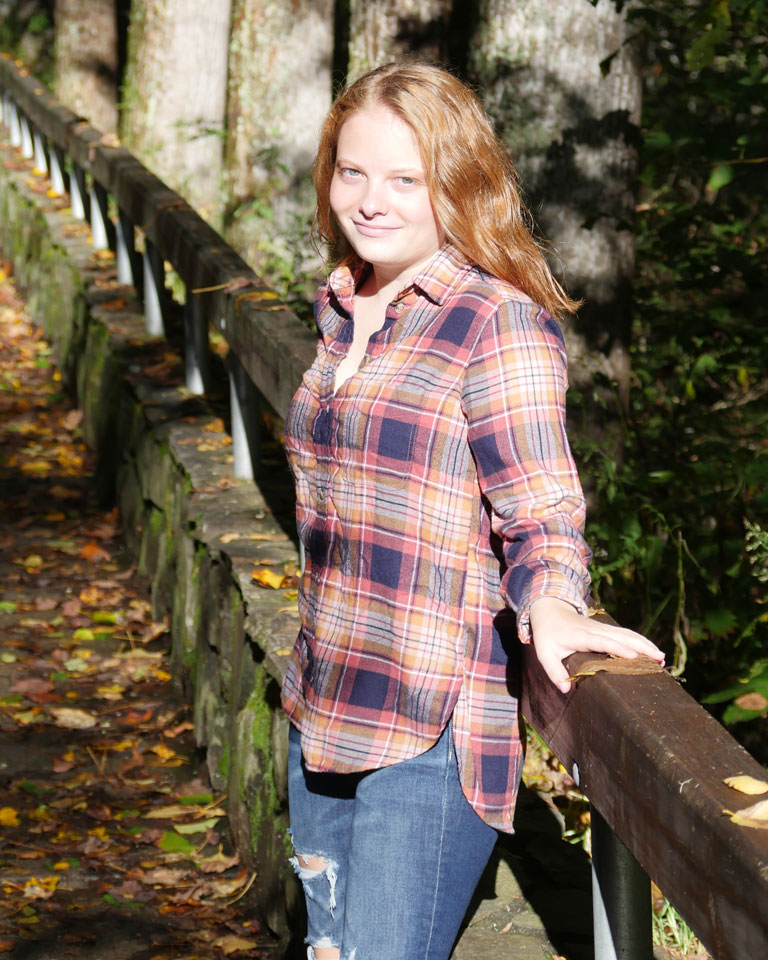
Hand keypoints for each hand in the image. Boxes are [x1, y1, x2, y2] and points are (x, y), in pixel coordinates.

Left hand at [529, 597, 664, 693]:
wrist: (550, 609)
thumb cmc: (548, 634)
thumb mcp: (545, 653)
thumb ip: (554, 671)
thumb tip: (566, 690)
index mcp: (582, 636)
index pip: (602, 641)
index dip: (617, 648)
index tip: (633, 656)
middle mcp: (596, 630)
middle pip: (622, 636)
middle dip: (641, 647)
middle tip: (659, 659)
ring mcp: (603, 628)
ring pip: (628, 634)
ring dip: (645, 644)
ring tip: (662, 658)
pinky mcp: (606, 629)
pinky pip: (626, 634)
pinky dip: (641, 641)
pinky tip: (653, 651)